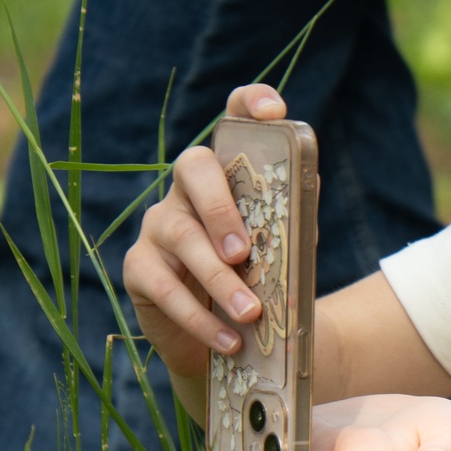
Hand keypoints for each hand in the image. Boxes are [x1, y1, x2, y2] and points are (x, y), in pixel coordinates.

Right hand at [121, 84, 289, 380]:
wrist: (231, 344)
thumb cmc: (260, 287)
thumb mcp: (282, 253)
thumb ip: (292, 219)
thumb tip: (309, 183)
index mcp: (228, 177)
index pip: (233, 124)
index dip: (248, 105)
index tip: (273, 111)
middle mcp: (187, 191)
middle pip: (193, 168)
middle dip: (220, 207)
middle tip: (245, 252)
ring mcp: (158, 226)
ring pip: (181, 236)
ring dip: (218, 278)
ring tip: (250, 313)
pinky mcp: (140, 268)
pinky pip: (165, 288)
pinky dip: (200, 317)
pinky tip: (228, 339)